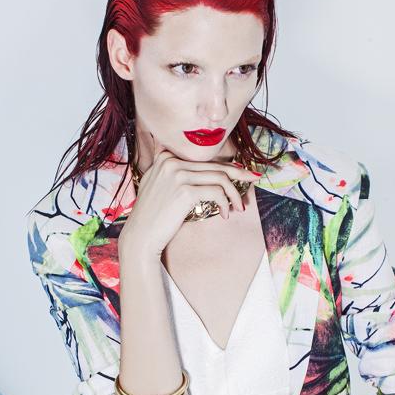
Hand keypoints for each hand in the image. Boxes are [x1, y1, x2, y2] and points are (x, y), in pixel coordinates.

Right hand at [119, 137, 259, 255]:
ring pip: (219, 177)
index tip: (241, 171)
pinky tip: (225, 214)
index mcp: (166, 158)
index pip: (203, 159)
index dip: (225, 164)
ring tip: (238, 206)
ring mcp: (177, 175)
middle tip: (253, 179)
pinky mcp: (185, 191)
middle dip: (238, 173)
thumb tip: (198, 172)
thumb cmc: (152, 217)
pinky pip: (216, 192)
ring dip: (234, 193)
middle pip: (215, 165)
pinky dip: (225, 203)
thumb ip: (170, 173)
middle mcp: (171, 162)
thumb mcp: (156, 186)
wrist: (141, 236)